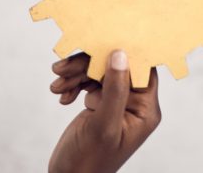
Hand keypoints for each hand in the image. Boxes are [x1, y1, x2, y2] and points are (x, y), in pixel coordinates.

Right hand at [47, 50, 161, 172]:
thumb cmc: (89, 162)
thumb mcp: (103, 125)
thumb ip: (114, 90)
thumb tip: (121, 54)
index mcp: (146, 109)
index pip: (141, 68)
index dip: (122, 53)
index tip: (99, 42)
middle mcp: (134, 103)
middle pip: (116, 67)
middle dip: (87, 65)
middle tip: (62, 68)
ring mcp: (116, 102)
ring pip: (98, 72)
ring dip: (75, 74)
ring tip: (56, 85)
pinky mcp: (100, 104)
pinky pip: (88, 82)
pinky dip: (73, 84)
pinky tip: (61, 95)